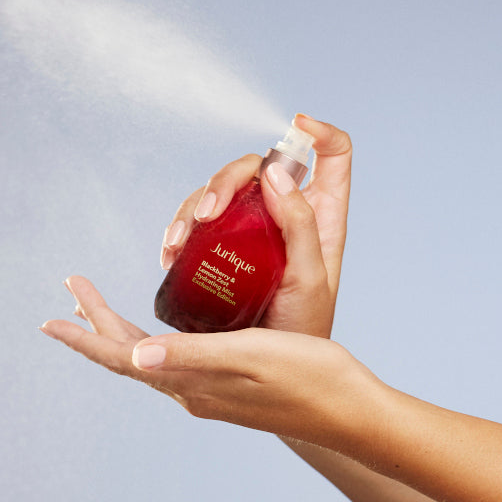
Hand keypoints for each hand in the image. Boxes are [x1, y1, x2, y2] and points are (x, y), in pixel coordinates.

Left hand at [42, 276, 373, 443]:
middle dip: (96, 321)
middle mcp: (192, 391)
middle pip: (129, 353)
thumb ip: (192, 356)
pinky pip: (174, 358)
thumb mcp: (251, 358)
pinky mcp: (228, 387)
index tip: (49, 318)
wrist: (355, 414)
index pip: (122, 357)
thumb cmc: (311, 379)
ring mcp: (209, 392)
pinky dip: (153, 336)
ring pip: (149, 356)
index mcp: (191, 383)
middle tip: (71, 289)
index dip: (85, 335)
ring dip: (120, 329)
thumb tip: (136, 355)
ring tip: (98, 306)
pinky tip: (159, 329)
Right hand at [159, 115, 351, 337]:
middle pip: (255, 168)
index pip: (331, 156)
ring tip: (178, 243)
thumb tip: (275, 174)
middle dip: (224, 179)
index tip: (297, 126)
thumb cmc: (303, 331)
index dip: (319, 132)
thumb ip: (300, 225)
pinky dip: (178, 231)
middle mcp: (281, 217)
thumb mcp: (311, 279)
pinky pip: (194, 225)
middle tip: (206, 213)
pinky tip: (170, 254)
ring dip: (191, 208)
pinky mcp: (217, 252)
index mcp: (319, 217)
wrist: (270, 376)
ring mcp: (246, 233)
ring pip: (217, 194)